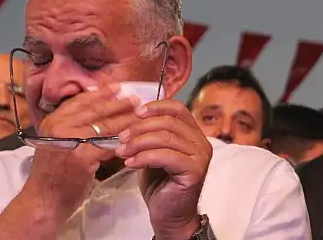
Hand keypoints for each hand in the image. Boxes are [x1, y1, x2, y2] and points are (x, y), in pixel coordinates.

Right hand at [22, 84, 139, 221]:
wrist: (43, 201)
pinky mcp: (81, 157)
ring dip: (125, 119)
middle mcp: (59, 126)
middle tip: (135, 98)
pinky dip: (122, 142)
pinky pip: (108, 145)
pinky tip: (135, 139)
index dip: (101, 93)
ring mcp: (70, 141)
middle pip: (94, 110)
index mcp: (53, 120)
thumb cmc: (53, 175)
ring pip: (104, 126)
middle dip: (118, 103)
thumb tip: (96, 112)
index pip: (81, 101)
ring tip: (140, 115)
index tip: (118, 87)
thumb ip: (72, 127)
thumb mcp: (57, 142)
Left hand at [115, 100, 211, 239]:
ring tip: (122, 152)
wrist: (168, 214)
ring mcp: (200, 156)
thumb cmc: (160, 183)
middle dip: (140, 128)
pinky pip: (166, 156)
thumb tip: (131, 118)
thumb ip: (150, 134)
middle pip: (168, 122)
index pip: (177, 108)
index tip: (136, 113)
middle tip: (121, 138)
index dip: (156, 107)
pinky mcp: (194, 171)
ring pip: (165, 137)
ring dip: (138, 143)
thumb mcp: (152, 151)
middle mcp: (200, 142)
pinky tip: (131, 163)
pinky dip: (144, 157)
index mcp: (192, 133)